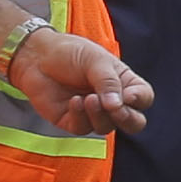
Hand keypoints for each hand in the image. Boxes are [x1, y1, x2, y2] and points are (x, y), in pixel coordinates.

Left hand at [16, 27, 148, 134]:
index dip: (140, 100)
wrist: (36, 57)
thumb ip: (108, 82)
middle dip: (127, 119)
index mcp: (123, 83)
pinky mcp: (73, 121)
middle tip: (116, 108)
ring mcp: (92, 113)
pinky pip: (83, 128)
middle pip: (133, 122)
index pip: (143, 98)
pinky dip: (81, 115)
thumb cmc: (69, 53)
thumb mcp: (95, 61)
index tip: (128, 95)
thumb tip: (118, 105)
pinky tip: (73, 101)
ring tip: (88, 98)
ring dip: (99, 115)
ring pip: (106, 127)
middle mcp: (111, 101)